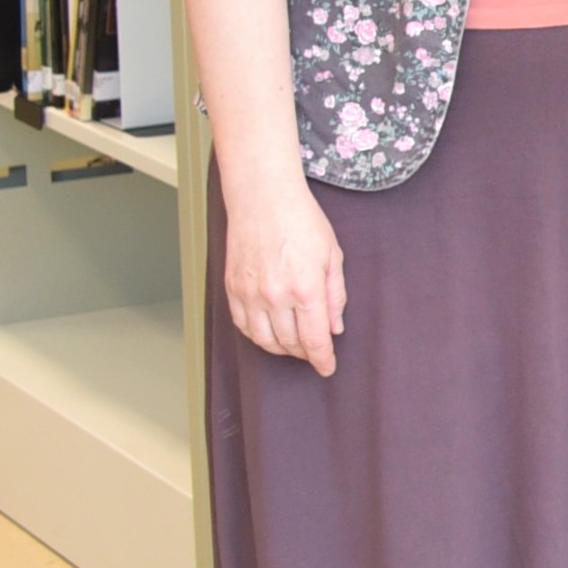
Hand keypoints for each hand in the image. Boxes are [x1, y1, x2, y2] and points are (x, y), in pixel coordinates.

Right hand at [221, 172, 347, 375]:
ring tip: (294, 345)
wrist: (264, 199)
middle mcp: (275, 295)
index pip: (314, 339)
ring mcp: (250, 293)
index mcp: (305, 288)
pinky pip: (243, 325)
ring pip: (263, 340)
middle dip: (305, 353)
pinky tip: (269, 332)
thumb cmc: (302, 221)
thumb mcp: (333, 256)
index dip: (322, 359)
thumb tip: (335, 327)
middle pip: (289, 343)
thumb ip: (336, 295)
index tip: (328, 368)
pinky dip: (257, 336)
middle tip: (314, 352)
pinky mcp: (232, 288)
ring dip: (281, 349)